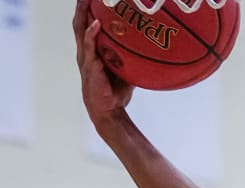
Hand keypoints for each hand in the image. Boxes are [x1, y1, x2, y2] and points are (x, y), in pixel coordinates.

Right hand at [73, 0, 133, 123]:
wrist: (109, 110)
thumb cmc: (116, 91)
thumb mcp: (127, 69)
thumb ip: (134, 57)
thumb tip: (154, 48)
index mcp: (92, 50)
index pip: (88, 24)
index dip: (88, 10)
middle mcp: (85, 51)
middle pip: (80, 22)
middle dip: (82, 6)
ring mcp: (86, 58)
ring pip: (81, 30)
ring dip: (83, 13)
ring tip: (86, 0)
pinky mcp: (90, 66)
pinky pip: (89, 47)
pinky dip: (92, 34)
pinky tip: (96, 23)